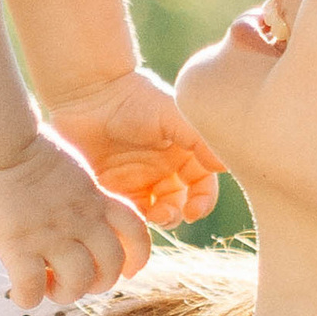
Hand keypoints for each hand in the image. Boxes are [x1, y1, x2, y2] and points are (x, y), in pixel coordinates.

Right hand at [0, 129, 150, 307]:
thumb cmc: (24, 150)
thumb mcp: (70, 171)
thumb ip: (80, 196)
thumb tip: (78, 216)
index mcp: (95, 200)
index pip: (136, 232)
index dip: (137, 258)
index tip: (126, 271)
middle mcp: (80, 219)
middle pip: (110, 266)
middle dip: (98, 283)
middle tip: (75, 281)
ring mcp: (51, 233)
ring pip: (78, 282)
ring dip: (66, 294)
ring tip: (49, 288)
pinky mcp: (18, 244)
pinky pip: (32, 287)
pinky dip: (28, 299)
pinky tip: (19, 294)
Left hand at [49, 68, 223, 231]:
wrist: (91, 96)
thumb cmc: (134, 100)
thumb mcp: (174, 115)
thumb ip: (201, 140)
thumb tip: (225, 166)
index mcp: (184, 151)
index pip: (203, 184)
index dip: (203, 201)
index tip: (195, 210)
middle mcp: (165, 168)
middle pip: (182, 203)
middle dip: (180, 214)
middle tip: (166, 214)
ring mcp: (139, 179)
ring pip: (158, 211)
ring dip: (160, 219)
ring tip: (153, 215)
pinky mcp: (113, 187)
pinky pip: (129, 212)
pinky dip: (133, 218)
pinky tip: (129, 212)